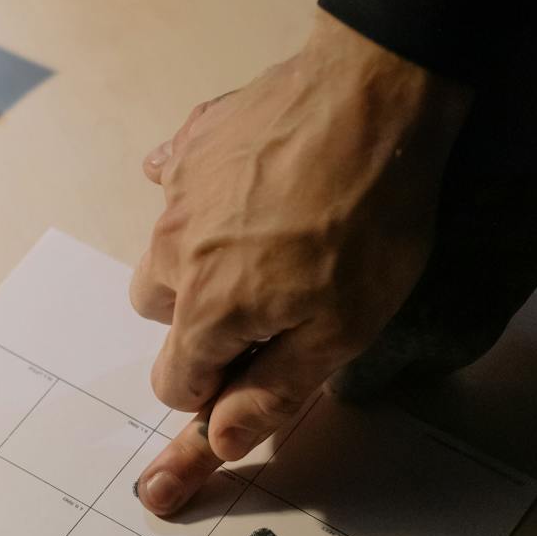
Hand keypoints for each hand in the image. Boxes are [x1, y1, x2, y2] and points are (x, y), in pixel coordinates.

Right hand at [129, 9, 466, 516]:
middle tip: (274, 298)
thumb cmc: (369, 221)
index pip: (174, 383)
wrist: (374, 93)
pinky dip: (203, 194)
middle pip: (162, 314)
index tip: (260, 367)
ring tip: (271, 237)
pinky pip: (175, 180)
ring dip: (202, 258)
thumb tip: (220, 441)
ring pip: (167, 249)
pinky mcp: (192, 139)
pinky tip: (251, 183)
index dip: (215, 389)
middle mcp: (173, 251)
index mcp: (207, 309)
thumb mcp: (342, 330)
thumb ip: (273, 390)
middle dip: (204, 320)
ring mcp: (177, 189)